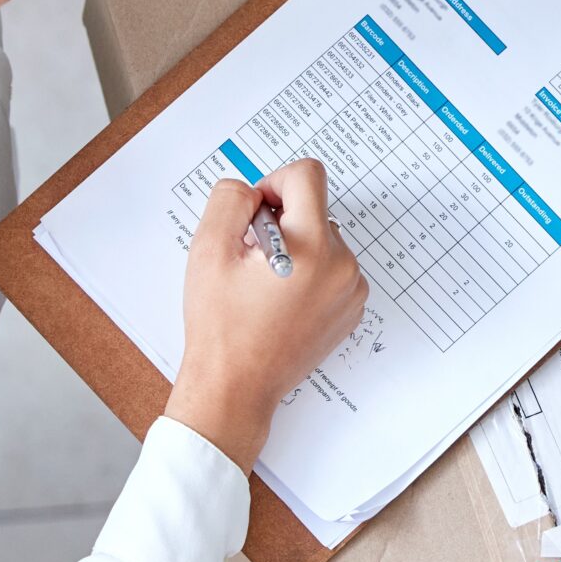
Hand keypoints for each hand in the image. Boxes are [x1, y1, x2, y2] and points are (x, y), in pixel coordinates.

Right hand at [165, 161, 368, 469]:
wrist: (236, 386)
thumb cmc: (221, 325)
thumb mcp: (209, 249)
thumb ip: (230, 199)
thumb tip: (253, 190)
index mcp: (310, 245)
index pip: (308, 174)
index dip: (273, 183)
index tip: (256, 213)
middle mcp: (341, 264)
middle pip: (314, 207)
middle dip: (281, 221)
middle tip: (251, 258)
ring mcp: (351, 289)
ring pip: (323, 237)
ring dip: (295, 247)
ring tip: (265, 284)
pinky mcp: (351, 308)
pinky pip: (332, 267)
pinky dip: (308, 272)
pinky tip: (281, 300)